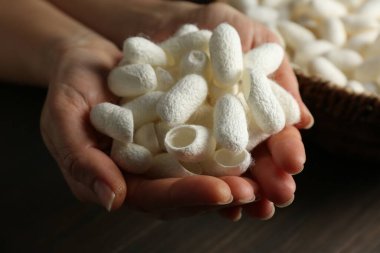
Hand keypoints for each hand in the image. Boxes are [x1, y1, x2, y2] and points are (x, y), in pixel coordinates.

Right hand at [40, 35, 259, 216]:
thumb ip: (81, 160)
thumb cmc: (70, 89)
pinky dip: (227, 151)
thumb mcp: (63, 120)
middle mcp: (144, 175)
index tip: (222, 191)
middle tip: (254, 190)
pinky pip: (204, 147)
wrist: (88, 62)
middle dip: (219, 194)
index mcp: (117, 180)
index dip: (187, 195)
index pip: (153, 197)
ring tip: (262, 177)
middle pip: (184, 193)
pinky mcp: (177, 135)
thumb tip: (112, 200)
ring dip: (231, 178)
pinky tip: (252, 149)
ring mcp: (162, 157)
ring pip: (199, 175)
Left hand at [180, 2, 313, 219]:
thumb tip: (306, 121)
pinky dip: (195, 185)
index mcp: (250, 110)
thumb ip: (277, 74)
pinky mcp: (166, 143)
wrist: (161, 24)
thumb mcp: (248, 38)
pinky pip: (181, 169)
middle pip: (250, 160)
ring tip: (248, 206)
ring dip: (237, 191)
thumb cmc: (211, 27)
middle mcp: (226, 130)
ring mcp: (197, 139)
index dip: (285, 149)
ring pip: (220, 171)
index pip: (273, 135)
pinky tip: (209, 200)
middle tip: (280, 195)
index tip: (294, 164)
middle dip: (267, 178)